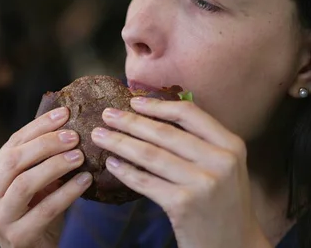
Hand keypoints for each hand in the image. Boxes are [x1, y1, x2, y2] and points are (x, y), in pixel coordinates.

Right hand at [0, 107, 92, 247]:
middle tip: (74, 136)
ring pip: (24, 183)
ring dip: (54, 166)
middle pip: (14, 160)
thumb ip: (42, 159)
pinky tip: (85, 181)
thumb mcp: (35, 182)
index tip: (64, 113)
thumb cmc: (36, 211)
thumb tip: (69, 124)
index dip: (39, 126)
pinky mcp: (17, 236)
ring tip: (79, 157)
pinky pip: (44, 210)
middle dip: (45, 144)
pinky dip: (67, 193)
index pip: (13, 142)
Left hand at [92, 97, 270, 247]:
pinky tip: (111, 164)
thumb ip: (199, 142)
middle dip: (130, 122)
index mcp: (231, 145)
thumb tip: (153, 115)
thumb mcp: (223, 166)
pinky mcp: (183, 204)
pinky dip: (125, 171)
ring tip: (99, 136)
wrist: (235, 245)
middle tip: (106, 114)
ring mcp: (202, 183)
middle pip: (164, 133)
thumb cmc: (223, 202)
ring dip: (119, 142)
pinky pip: (145, 182)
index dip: (157, 105)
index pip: (189, 114)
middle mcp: (220, 161)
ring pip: (150, 155)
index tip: (133, 101)